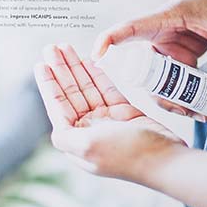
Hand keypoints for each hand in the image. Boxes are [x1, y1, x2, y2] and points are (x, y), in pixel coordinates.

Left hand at [34, 44, 184, 184]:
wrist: (165, 158)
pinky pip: (107, 89)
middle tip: (51, 48)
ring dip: (76, 68)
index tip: (41, 64)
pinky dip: (98, 75)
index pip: (57, 107)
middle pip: (71, 94)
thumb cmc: (128, 155)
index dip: (48, 85)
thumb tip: (55, 129)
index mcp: (77, 139)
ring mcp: (108, 120)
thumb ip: (65, 136)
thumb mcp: (88, 147)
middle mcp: (90, 129)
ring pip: (88, 88)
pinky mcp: (125, 112)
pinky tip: (89, 61)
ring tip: (66, 47)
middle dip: (61, 70)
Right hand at [92, 0, 206, 119]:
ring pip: (160, 80)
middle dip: (160, 96)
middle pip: (145, 71)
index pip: (129, 29)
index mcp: (165, 19)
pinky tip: (200, 109)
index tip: (97, 56)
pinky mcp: (180, 55)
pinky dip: (184, 95)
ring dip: (173, 100)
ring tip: (198, 113)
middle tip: (184, 111)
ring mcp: (169, 47)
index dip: (110, 41)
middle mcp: (161, 34)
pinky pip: (175, 79)